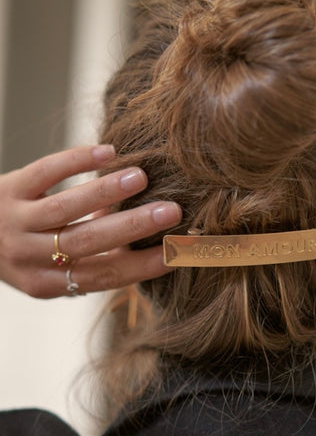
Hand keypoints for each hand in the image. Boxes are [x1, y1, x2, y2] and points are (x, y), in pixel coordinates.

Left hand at [0, 146, 181, 297]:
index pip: (104, 276)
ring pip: (65, 209)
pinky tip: (107, 152)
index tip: (177, 249)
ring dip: (106, 192)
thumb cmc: (27, 252)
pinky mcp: (7, 189)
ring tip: (141, 177)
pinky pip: (44, 173)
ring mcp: (15, 222)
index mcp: (49, 282)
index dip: (143, 265)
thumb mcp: (54, 267)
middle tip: (172, 211)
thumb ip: (94, 256)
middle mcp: (29, 256)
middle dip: (134, 227)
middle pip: (88, 243)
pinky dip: (76, 161)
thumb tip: (148, 236)